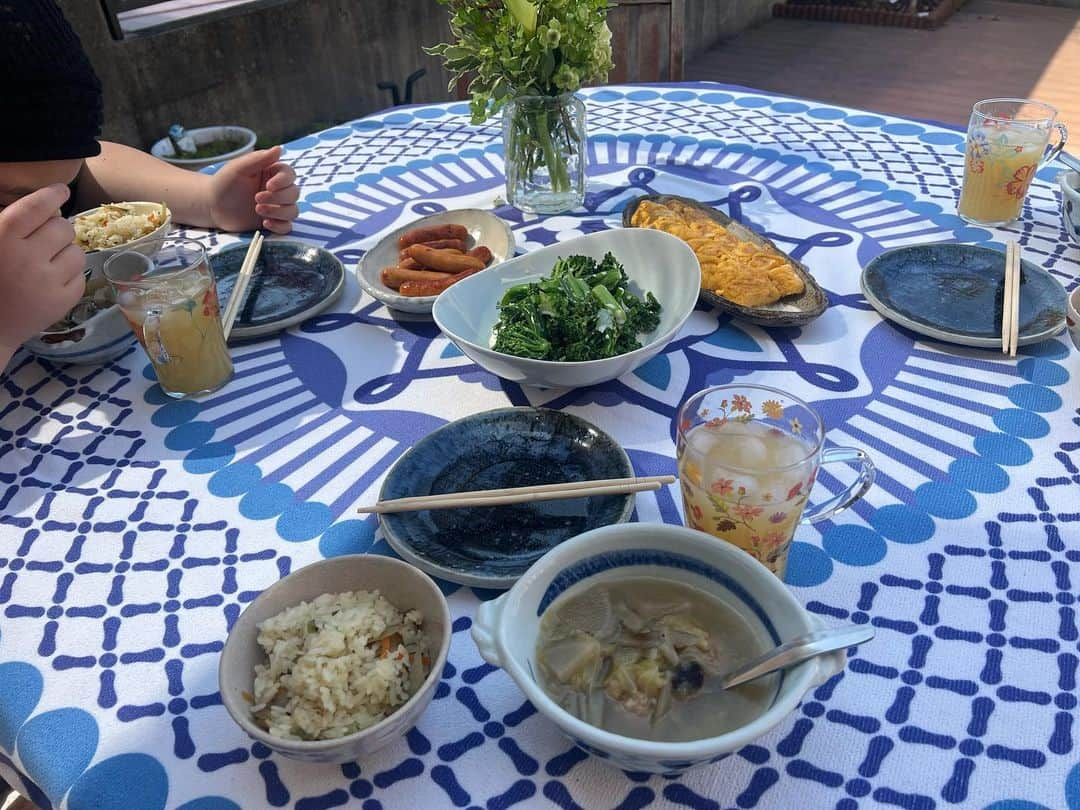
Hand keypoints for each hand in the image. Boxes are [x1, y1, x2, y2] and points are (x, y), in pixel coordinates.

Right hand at [0, 184, 85, 357]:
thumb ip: (15, 225)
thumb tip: (50, 207)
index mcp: (3, 238)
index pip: (36, 207)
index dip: (52, 195)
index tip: (61, 191)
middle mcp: (27, 257)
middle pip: (63, 227)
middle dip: (58, 230)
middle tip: (46, 241)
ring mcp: (48, 281)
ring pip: (77, 251)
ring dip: (66, 253)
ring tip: (47, 264)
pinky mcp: (63, 301)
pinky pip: (80, 276)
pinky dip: (70, 277)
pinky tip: (52, 282)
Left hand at [208, 146, 299, 233]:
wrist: (212, 206)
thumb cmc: (224, 183)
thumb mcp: (238, 168)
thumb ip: (259, 158)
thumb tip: (279, 148)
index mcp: (271, 173)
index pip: (290, 175)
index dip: (284, 181)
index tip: (269, 186)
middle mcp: (277, 190)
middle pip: (294, 193)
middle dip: (278, 198)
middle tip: (256, 199)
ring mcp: (276, 207)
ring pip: (293, 211)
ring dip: (278, 212)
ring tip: (258, 210)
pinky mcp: (273, 222)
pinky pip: (287, 227)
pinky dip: (280, 226)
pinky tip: (265, 224)